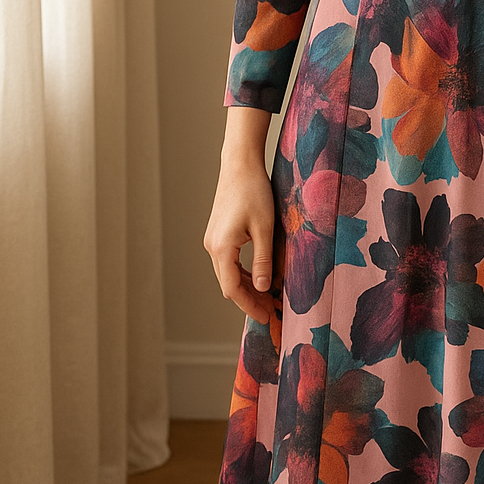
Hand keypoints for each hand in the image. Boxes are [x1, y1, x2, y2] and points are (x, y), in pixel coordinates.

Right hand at [203, 156, 275, 325]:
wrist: (239, 165)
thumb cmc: (254, 192)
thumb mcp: (264, 228)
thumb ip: (263, 260)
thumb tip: (265, 288)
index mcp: (221, 248)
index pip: (233, 289)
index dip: (250, 306)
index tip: (267, 317)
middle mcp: (212, 247)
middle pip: (228, 285)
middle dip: (249, 300)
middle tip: (271, 311)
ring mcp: (212, 241)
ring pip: (228, 274)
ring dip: (246, 287)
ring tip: (268, 297)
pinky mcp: (217, 234)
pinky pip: (228, 262)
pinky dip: (242, 273)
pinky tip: (259, 277)